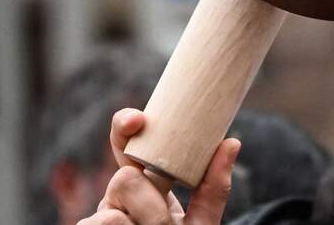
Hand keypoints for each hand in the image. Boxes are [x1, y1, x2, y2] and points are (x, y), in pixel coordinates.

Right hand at [76, 108, 239, 224]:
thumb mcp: (202, 221)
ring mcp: (101, 217)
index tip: (138, 119)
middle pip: (124, 177)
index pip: (130, 146)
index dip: (126, 126)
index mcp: (147, 184)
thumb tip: (232, 141)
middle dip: (150, 204)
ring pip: (112, 209)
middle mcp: (120, 197)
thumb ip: (213, 188)